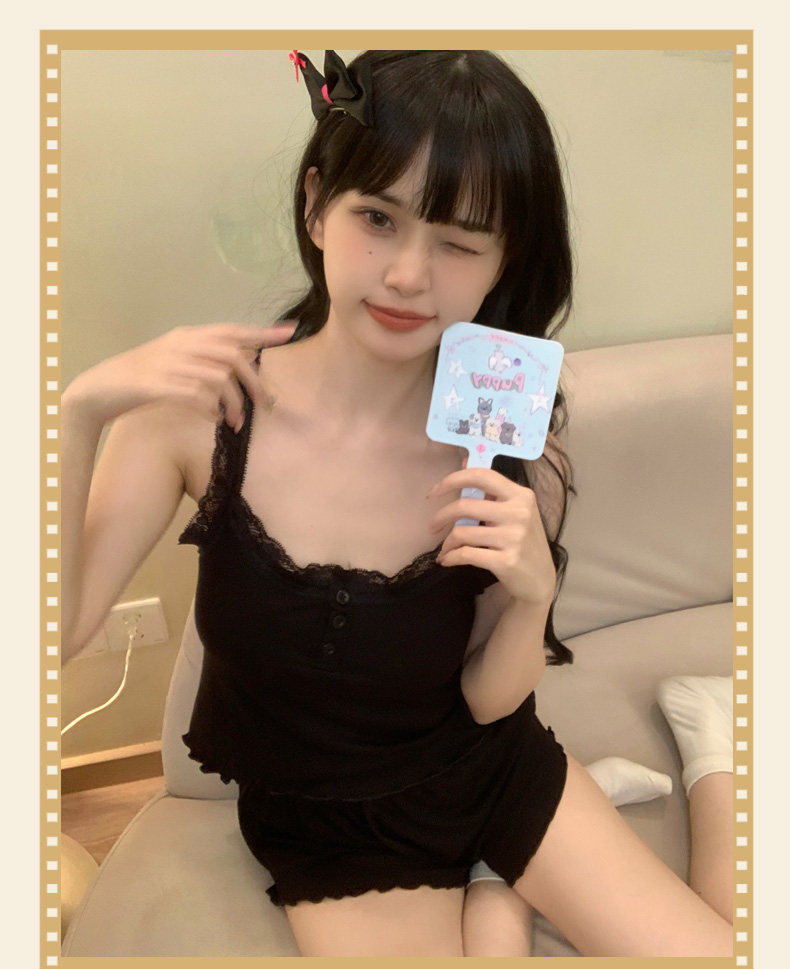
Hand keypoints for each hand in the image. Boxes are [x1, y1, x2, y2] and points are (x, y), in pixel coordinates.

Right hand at [64, 322, 296, 429]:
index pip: (231, 330)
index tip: (290, 332)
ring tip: (237, 424)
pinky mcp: (156, 385)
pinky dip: (210, 409)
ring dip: (234, 404)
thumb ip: (207, 359)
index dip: (261, 331)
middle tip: (266, 405)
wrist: (99, 389)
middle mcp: (180, 345)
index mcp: (187, 336)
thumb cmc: (143, 379)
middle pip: (231, 356)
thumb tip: (245, 362)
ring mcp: (167, 363)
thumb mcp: (177, 361)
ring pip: (217, 378)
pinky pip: (195, 395)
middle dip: (254, 382)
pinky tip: (212, 420)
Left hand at [427, 466, 555, 604]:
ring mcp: (514, 537)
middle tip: (432, 526)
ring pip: (462, 533)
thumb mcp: (515, 512)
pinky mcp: (506, 561)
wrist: (540, 580)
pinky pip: (466, 554)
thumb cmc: (523, 542)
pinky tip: (447, 560)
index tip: (434, 491)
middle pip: (465, 506)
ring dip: (447, 543)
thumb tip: (464, 462)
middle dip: (441, 516)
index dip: (452, 479)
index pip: (481, 476)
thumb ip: (492, 490)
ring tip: (445, 549)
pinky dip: (450, 557)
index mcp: (520, 495)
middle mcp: (519, 513)